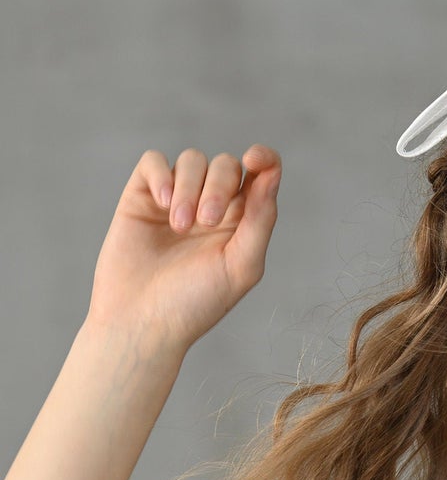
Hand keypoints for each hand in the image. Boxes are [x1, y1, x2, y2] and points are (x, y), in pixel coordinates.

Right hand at [85, 144, 282, 356]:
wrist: (141, 321)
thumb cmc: (195, 303)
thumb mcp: (240, 266)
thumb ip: (260, 220)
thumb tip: (271, 176)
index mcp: (242, 224)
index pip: (261, 175)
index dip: (264, 158)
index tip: (255, 159)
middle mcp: (212, 207)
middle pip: (226, 165)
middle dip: (219, 186)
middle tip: (206, 222)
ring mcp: (176, 199)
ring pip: (192, 160)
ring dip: (188, 188)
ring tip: (179, 227)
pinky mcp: (142, 196)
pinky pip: (154, 161)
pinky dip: (161, 175)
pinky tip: (162, 205)